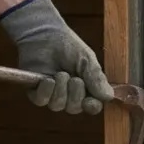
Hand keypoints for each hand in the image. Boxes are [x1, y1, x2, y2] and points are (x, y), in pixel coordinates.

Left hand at [0, 0, 114, 114]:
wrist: (45, 34)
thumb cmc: (68, 46)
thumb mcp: (87, 60)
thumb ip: (97, 78)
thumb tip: (109, 97)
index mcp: (86, 88)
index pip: (92, 106)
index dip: (92, 106)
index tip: (90, 101)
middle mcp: (69, 95)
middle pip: (74, 108)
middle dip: (75, 94)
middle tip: (74, 78)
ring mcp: (51, 94)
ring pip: (57, 105)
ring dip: (61, 90)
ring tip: (60, 73)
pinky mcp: (35, 91)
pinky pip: (41, 101)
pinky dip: (46, 91)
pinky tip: (48, 79)